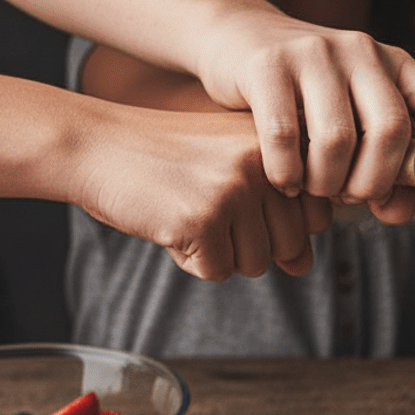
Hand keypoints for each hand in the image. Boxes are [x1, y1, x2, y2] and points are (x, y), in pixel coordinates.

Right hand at [77, 102, 332, 281]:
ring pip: (257, 264)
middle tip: (206, 205)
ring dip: (219, 253)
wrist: (94, 143)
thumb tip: (304, 266)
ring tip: (186, 210)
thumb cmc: (167, 160)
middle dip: (249, 242)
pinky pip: (217, 272)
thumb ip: (276, 216)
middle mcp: (266, 161)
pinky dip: (190, 260)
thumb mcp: (231, 175)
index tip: (241, 199)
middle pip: (292, 245)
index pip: (320, 215)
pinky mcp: (203, 219)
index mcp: (280, 143)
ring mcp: (236, 189)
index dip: (280, 223)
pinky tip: (168, 223)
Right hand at [191, 8, 414, 209]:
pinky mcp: (267, 64)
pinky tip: (285, 180)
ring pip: (338, 139)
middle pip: (393, 130)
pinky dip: (288, 174)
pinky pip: (286, 137)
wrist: (233, 38)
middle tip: (355, 198)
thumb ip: (388, 159)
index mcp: (397, 65)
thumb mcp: (357, 114)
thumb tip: (409, 210)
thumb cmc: (305, 97)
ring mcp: (315, 52)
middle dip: (376, 182)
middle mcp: (363, 51)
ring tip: (316, 188)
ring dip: (327, 183)